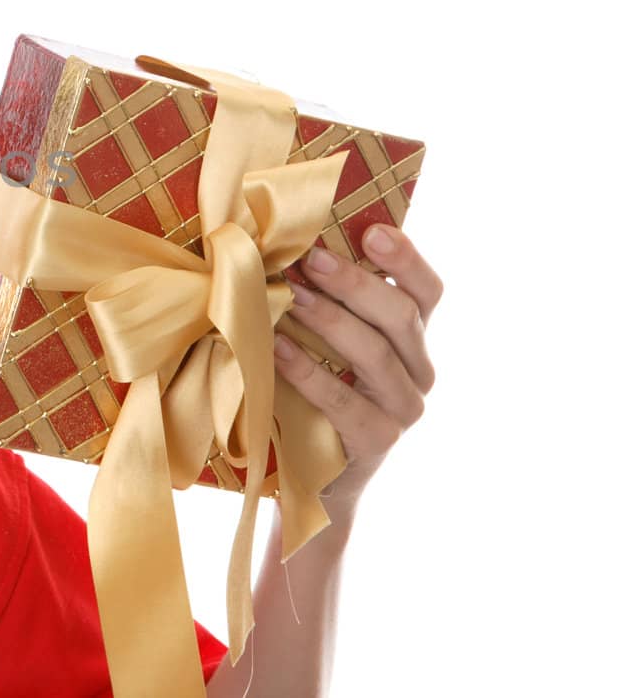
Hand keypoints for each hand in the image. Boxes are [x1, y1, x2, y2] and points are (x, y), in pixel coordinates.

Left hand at [273, 225, 442, 522]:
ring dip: (329, 319)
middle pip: (401, 315)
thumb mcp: (321, 343)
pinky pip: (344, 400)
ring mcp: (402, 408)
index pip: (427, 292)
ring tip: (289, 296)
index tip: (373, 230)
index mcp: (410, 339)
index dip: (406, 259)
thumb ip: (322, 300)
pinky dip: (308, 371)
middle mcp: (417, 371)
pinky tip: (278, 348)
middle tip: (310, 258)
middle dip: (354, 282)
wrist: (310, 476)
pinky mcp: (376, 441)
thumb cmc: (308, 392)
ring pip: (375, 354)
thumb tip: (288, 243)